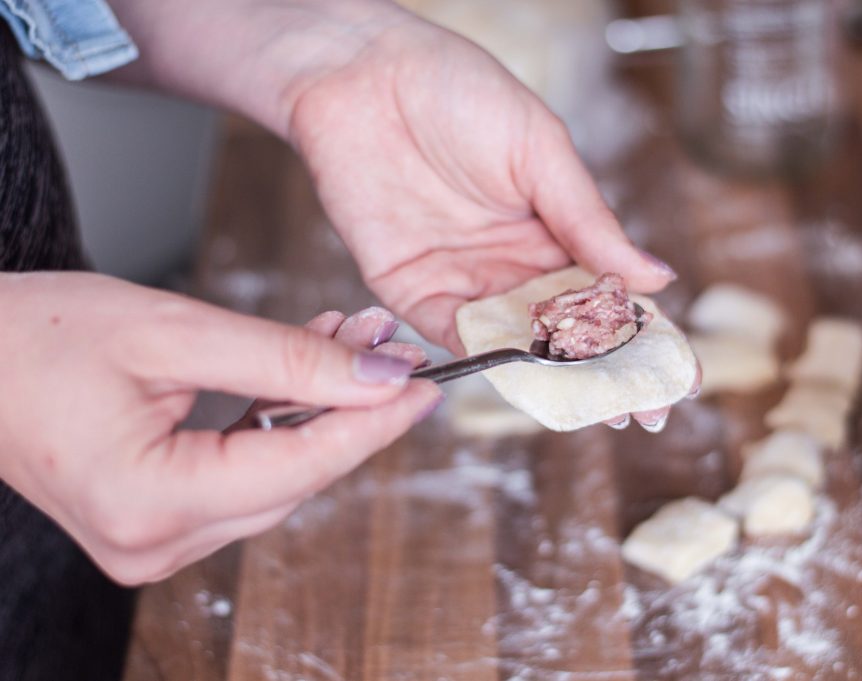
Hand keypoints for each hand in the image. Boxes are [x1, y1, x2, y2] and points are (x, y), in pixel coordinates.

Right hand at [0, 272, 440, 583]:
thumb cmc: (37, 336)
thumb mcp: (173, 331)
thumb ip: (284, 358)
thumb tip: (378, 377)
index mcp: (150, 502)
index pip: (300, 465)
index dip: (374, 423)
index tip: (427, 386)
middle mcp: (155, 542)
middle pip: (295, 476)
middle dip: (350, 408)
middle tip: (386, 344)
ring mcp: (154, 542)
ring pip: (277, 477)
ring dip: (318, 410)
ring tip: (347, 343)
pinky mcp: (157, 523)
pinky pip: (244, 478)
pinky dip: (279, 424)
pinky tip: (303, 371)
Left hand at [285, 13, 680, 430]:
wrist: (364, 75)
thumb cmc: (458, 91)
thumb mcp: (540, 151)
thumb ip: (589, 221)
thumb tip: (657, 277)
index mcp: (555, 229)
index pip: (609, 293)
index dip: (645, 335)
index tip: (679, 374)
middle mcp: (514, 264)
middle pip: (568, 332)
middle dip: (607, 375)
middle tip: (644, 414)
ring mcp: (466, 281)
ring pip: (518, 345)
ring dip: (554, 381)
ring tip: (595, 412)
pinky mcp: (412, 291)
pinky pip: (455, 339)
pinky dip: (488, 364)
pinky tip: (526, 384)